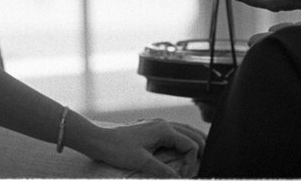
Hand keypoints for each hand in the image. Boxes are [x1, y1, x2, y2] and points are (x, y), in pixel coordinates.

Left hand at [86, 120, 204, 177]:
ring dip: (193, 145)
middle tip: (198, 169)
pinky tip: (182, 153)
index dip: (191, 163)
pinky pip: (175, 134)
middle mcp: (164, 124)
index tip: (181, 176)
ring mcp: (158, 126)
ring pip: (185, 132)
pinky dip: (183, 142)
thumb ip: (163, 171)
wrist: (100, 141)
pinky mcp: (153, 130)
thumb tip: (179, 179)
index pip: (191, 145)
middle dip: (200, 151)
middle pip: (193, 135)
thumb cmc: (118, 149)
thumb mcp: (142, 162)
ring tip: (196, 161)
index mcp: (164, 130)